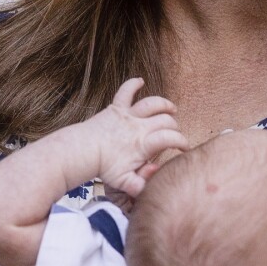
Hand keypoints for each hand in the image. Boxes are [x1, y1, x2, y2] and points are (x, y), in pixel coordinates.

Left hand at [80, 78, 187, 198]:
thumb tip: (157, 171)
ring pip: (152, 103)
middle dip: (175, 127)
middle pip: (166, 120)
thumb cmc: (103, 168)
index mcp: (143, 144)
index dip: (183, 142)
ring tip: (172, 109)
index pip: (171, 138)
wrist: (82, 152)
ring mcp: (127, 115)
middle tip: (174, 135)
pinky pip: (125, 91)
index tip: (185, 148)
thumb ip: (143, 185)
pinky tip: (140, 81)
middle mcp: (138, 127)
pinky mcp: (116, 108)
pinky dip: (132, 84)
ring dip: (164, 104)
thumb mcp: (125, 183)